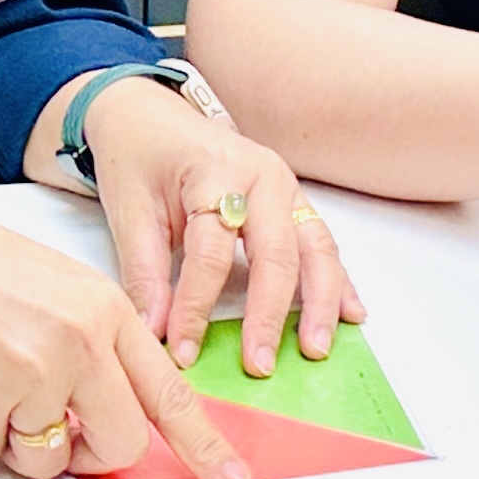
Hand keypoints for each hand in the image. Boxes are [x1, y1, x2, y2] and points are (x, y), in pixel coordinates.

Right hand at [0, 202, 249, 478]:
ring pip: (49, 461)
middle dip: (90, 457)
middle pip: (121, 445)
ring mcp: (33, 374)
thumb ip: (94, 346)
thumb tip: (108, 413)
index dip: (205, 445)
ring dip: (18, 445)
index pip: (171, 392)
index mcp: (106, 311)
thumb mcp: (56, 289)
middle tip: (54, 436)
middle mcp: (81, 343)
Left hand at [78, 78, 366, 374]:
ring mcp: (287, 188)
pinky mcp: (295, 202)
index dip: (196, 307)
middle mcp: (262, 177)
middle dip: (270, 314)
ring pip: (315, 249)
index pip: (211, 253)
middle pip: (276, 253)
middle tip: (260, 364)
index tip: (183, 351)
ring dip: (319, 303)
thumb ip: (144, 273)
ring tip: (314, 348)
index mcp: (216, 172)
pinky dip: (338, 281)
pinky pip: (323, 243)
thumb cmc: (140, 157)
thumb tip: (154, 332)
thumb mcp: (129, 211)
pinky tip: (350, 314)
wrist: (150, 113)